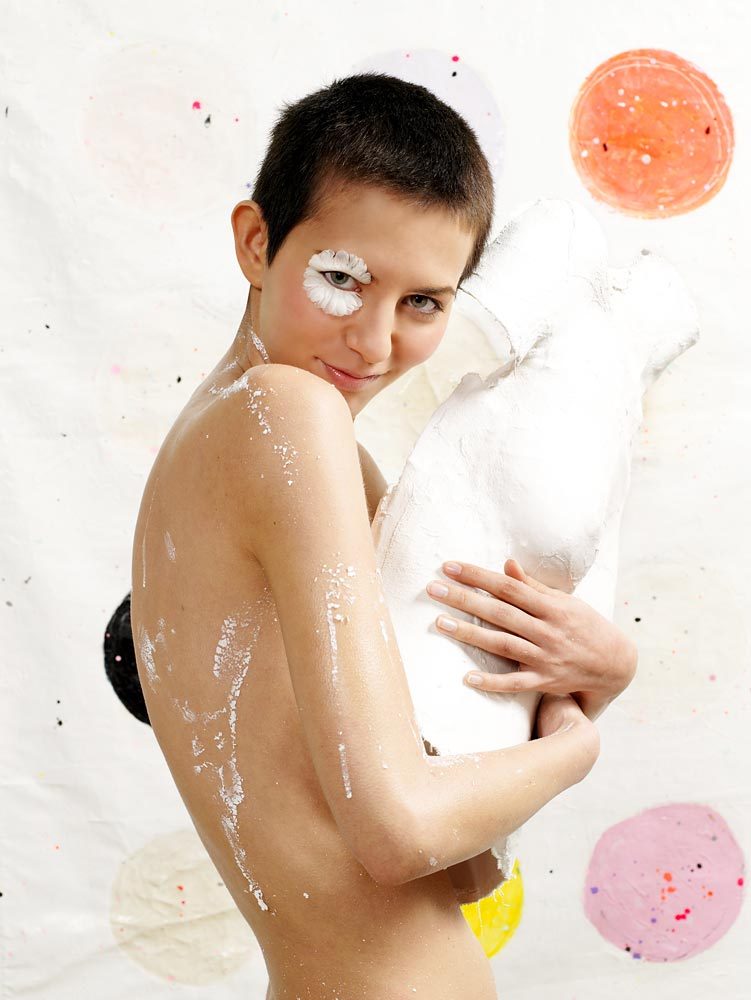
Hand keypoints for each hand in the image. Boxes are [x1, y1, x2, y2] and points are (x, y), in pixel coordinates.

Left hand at [425, 558, 637, 716]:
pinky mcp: (544, 681)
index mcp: (552, 607)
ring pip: (502, 644)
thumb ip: (533, 586)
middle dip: (464, 599)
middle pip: (499, 613)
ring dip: (469, 634)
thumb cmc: (584, 626)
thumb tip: (506, 564)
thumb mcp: (565, 601)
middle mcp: (547, 631)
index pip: (508, 587)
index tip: (450, 566)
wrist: (614, 664)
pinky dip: (492, 682)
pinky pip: (515, 683)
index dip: (478, 576)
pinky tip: (467, 677)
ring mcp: (545, 658)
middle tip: (433, 589)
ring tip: (439, 623)